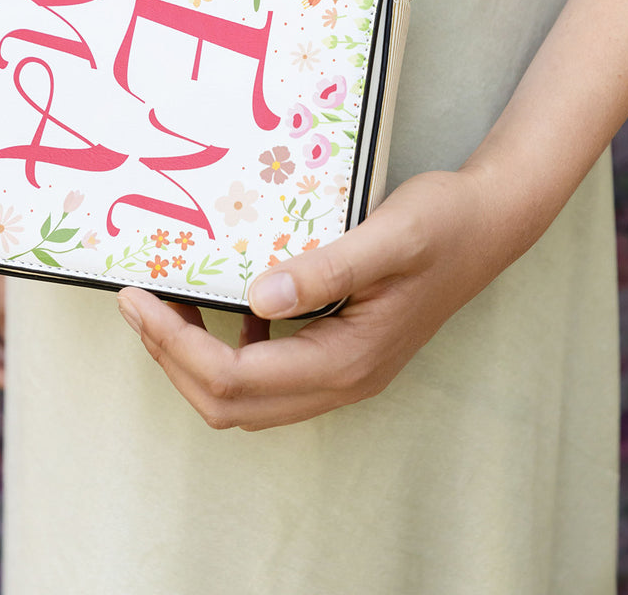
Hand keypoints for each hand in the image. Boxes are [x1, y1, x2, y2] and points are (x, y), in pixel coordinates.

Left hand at [116, 168, 516, 429]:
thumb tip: (255, 299)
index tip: (138, 298)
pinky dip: (232, 352)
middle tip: (138, 304)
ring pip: (248, 397)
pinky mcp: (343, 353)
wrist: (489, 224)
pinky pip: (271, 375)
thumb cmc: (442, 223)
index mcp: (347, 359)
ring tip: (167, 307)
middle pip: (231, 403)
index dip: (174, 344)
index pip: (235, 378)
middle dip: (172, 358)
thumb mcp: (387, 237)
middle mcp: (342, 379)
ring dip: (196, 360)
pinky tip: (229, 307)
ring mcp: (344, 372)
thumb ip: (325, 270)